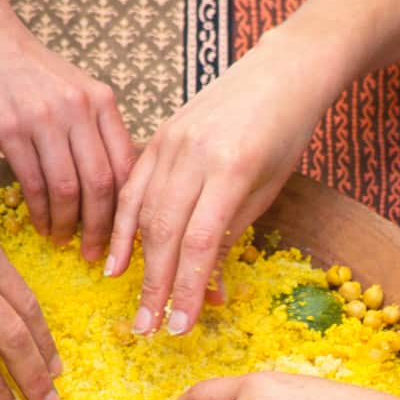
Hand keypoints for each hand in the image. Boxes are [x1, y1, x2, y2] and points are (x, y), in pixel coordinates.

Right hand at [0, 27, 134, 253]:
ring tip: (64, 240)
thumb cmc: (32, 72)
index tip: (125, 236)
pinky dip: (40, 211)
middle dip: (100, 227)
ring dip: (67, 223)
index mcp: (103, 103)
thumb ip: (98, 132)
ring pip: (68, 188)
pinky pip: (33, 183)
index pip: (128, 166)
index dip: (129, 208)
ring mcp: (45, 119)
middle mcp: (80, 110)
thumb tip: (116, 187)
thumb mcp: (78, 92)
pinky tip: (41, 224)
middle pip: (102, 184)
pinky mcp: (10, 129)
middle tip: (95, 254)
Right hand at [107, 40, 338, 335]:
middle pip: (165, 231)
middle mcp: (195, 154)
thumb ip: (231, 233)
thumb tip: (206, 288)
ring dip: (136, 264)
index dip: (187, 287)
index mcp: (232, 169)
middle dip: (156, 285)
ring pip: (142, 211)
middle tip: (149, 328)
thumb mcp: (267, 188)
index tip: (180, 326)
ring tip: (135, 304)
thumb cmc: (285, 135)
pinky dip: (121, 225)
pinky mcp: (158, 134)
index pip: (201, 242)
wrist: (281, 72)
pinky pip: (132, 186)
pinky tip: (114, 258)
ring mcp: (171, 141)